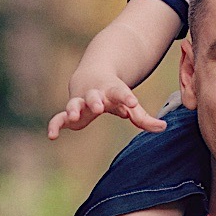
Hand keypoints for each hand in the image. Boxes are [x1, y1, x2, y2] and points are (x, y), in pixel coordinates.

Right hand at [48, 83, 166, 138]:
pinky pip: (58, 118)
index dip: (126, 98)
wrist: (90, 78)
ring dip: (73, 109)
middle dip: (95, 100)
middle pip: (94, 96)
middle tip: (99, 107)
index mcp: (111, 90)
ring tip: (73, 117)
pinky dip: (54, 125)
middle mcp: (93, 94)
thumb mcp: (128, 102)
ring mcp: (79, 101)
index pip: (120, 92)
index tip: (134, 104)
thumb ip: (143, 117)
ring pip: (74, 103)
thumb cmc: (113, 93)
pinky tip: (52, 136)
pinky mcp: (68, 113)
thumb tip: (163, 127)